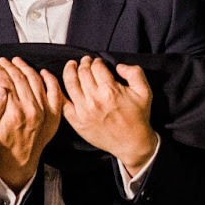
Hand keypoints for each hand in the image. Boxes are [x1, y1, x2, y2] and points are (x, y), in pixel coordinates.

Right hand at [0, 57, 62, 190]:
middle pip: (21, 78)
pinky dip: (50, 79)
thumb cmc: (2, 143)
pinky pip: (55, 92)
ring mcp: (46, 111)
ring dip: (26, 68)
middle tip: (3, 61)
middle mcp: (33, 109)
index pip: (6, 82)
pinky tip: (42, 72)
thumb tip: (0, 87)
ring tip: (17, 62)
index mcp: (15, 111)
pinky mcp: (55, 114)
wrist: (20, 160)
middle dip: (10, 66)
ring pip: (36, 81)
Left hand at [60, 57, 158, 172]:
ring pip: (70, 84)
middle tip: (84, 62)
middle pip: (82, 73)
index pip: (97, 67)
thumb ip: (135, 73)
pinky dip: (59, 91)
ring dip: (69, 71)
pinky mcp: (77, 121)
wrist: (131, 143)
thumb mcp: (144, 92)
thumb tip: (118, 66)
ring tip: (71, 66)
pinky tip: (60, 84)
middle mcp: (95, 100)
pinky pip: (63, 103)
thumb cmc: (138, 117)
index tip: (96, 61)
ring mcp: (84, 111)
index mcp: (111, 91)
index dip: (96, 61)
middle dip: (83, 64)